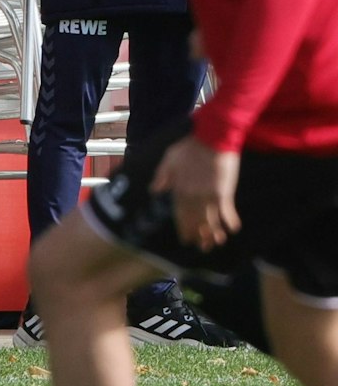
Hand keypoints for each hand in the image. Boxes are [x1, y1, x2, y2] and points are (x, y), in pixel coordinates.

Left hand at [150, 135, 240, 250]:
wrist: (211, 137)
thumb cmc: (190, 146)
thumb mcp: (169, 159)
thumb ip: (162, 176)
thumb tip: (154, 190)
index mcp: (178, 188)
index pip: (179, 213)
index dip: (183, 227)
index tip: (185, 239)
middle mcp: (192, 195)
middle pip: (195, 220)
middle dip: (198, 235)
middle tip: (202, 248)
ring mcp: (207, 194)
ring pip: (209, 219)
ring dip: (213, 232)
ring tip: (216, 243)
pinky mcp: (222, 191)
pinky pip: (226, 210)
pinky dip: (229, 220)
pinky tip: (232, 229)